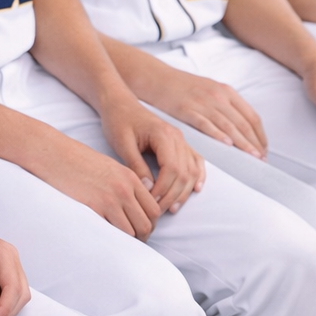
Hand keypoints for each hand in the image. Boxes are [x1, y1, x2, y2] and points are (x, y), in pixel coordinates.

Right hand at [31, 128, 162, 237]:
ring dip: (127, 241)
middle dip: (141, 237)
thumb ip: (126, 184)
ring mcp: (111, 199)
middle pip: (147, 224)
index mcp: (130, 178)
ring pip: (132, 232)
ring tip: (117, 242)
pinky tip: (104, 237)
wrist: (54, 154)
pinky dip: (112, 239)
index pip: (154, 210)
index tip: (139, 229)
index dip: (150, 224)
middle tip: (130, 241)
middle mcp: (125, 189)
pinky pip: (113, 232)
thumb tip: (135, 207)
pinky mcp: (95, 207)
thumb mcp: (109, 167)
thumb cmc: (77, 161)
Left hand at [99, 99, 205, 216]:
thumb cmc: (118, 121)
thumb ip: (136, 165)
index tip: (150, 202)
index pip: (171, 168)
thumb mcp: (122, 143)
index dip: (163, 189)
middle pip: (184, 173)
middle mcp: (177, 137)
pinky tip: (195, 190)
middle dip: (172, 195)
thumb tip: (148, 188)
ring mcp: (181, 140)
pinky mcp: (180, 144)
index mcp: (163, 135)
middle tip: (157, 211)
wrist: (119, 104)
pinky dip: (198, 177)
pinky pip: (196, 161)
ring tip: (170, 208)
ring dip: (184, 191)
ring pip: (192, 170)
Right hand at [142, 69, 266, 159]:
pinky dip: (218, 135)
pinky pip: (206, 124)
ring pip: (229, 126)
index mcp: (226, 92)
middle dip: (255, 143)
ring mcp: (203, 102)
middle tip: (261, 159)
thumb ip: (226, 105)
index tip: (264, 149)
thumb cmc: (183, 87)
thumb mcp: (210, 90)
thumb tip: (242, 127)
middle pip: (243, 123)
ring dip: (242, 144)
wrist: (158, 78)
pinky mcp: (187, 109)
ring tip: (251, 158)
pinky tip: (227, 146)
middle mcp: (218, 96)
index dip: (260, 135)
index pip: (251, 116)